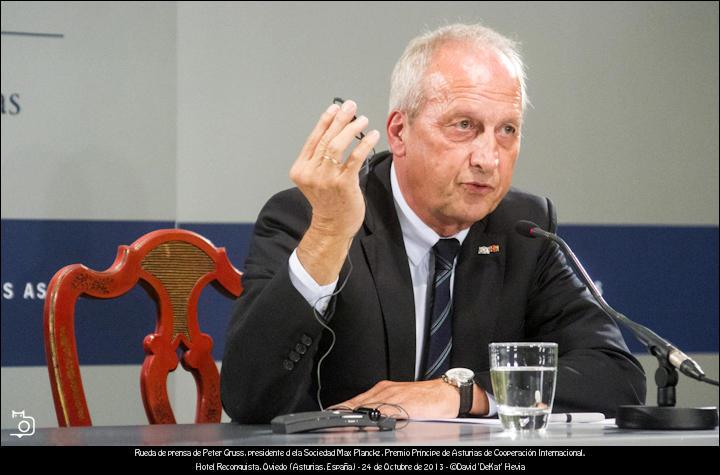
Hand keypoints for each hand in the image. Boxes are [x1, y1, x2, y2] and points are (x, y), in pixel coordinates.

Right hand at [290, 100, 379, 238]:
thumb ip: (321, 158)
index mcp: (300, 169)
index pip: (313, 139)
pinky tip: (372, 135)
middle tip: (351, 106)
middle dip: (340, 119)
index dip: (325, 121)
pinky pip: (355, 157)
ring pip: (337, 145)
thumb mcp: (317, 178)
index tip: (335, 108)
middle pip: (326, 138)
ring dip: (352, 129)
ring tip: (363, 120)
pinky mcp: (343, 184)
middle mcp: (310, 173)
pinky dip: (364, 143)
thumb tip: (337, 129)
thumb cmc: (329, 201)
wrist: (333, 226)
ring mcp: (326, 179)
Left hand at [336, 379, 460, 419]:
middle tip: (329, 422)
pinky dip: (373, 417)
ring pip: (368, 407)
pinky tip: (364, 422)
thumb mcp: (400, 401)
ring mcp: (393, 398)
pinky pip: (385, 411)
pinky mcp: (403, 405)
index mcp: (382, 391)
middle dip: (343, 414)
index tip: (328, 417)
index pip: (356, 401)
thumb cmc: (427, 399)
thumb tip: (368, 421)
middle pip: (358, 404)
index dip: (341, 410)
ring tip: (340, 424)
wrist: (447, 393)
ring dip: (353, 415)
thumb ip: (384, 409)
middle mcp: (385, 392)